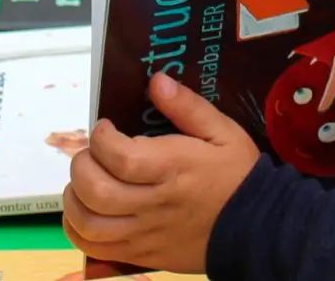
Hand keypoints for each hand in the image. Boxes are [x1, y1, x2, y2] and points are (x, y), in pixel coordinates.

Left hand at [62, 75, 259, 272]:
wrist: (259, 229)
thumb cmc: (238, 175)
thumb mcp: (223, 131)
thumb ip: (187, 106)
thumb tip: (156, 80)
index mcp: (173, 169)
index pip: (119, 157)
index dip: (101, 139)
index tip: (105, 127)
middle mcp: (154, 204)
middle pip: (95, 192)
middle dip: (82, 166)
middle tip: (92, 153)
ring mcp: (146, 234)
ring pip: (89, 224)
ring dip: (75, 199)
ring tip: (86, 181)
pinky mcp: (143, 254)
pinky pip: (97, 248)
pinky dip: (79, 230)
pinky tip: (86, 211)